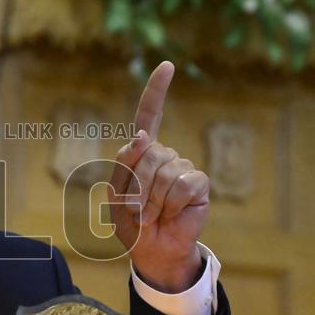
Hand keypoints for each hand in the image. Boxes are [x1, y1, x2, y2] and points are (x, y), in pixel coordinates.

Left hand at [107, 61, 208, 292]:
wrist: (152, 249)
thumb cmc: (131, 221)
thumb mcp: (115, 192)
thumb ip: (124, 163)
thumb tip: (144, 136)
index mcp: (143, 152)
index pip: (150, 115)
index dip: (157, 90)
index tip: (167, 65)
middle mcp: (165, 154)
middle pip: (148, 153)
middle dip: (137, 185)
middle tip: (137, 209)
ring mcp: (183, 167)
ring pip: (164, 171)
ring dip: (151, 200)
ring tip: (151, 215)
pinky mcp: (198, 183)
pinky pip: (181, 184)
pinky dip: (169, 204)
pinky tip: (171, 214)